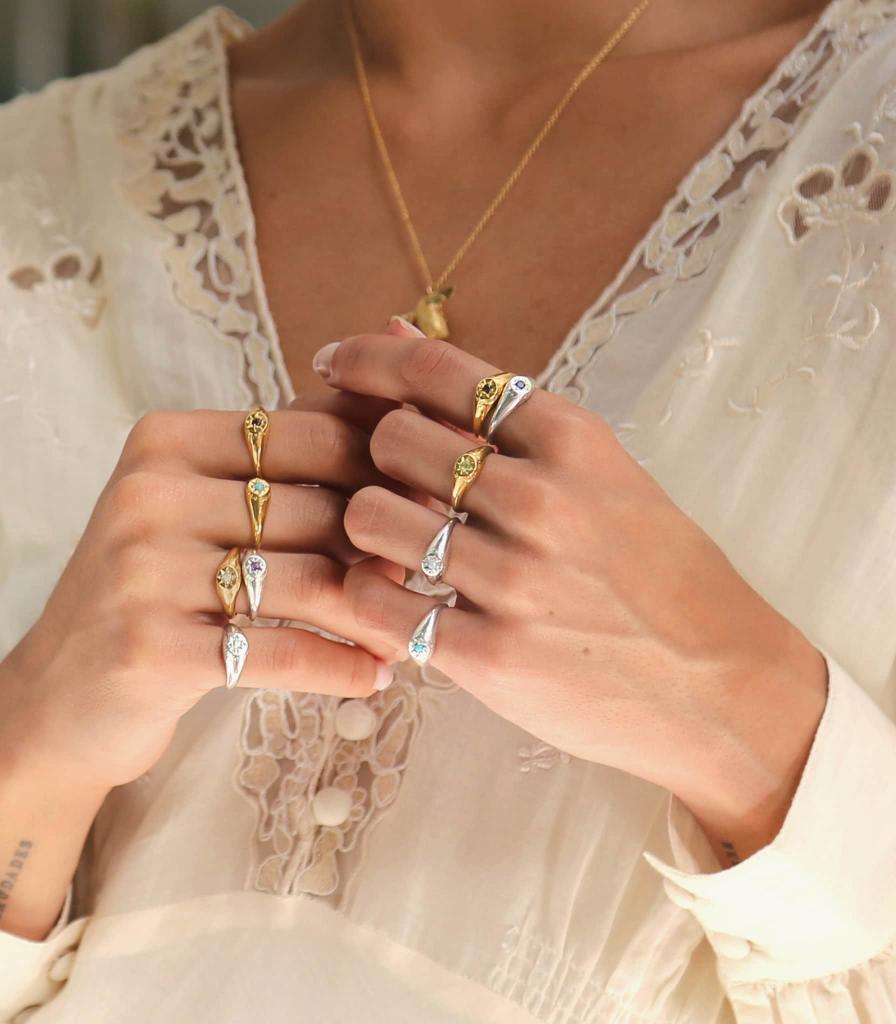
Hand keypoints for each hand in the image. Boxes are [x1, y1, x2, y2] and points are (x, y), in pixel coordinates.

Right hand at [0, 402, 404, 794]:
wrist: (60, 694)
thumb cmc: (153, 589)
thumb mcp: (197, 506)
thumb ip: (283, 463)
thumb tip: (400, 426)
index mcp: (167, 441)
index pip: (310, 433)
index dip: (385, 466)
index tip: (433, 497)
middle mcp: (150, 495)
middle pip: (315, 509)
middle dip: (385, 543)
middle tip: (438, 568)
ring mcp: (145, 571)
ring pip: (308, 581)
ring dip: (377, 611)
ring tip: (416, 626)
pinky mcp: (152, 648)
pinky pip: (280, 653)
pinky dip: (339, 666)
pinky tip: (375, 675)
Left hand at [313, 329, 828, 862]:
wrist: (721, 684)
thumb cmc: (653, 571)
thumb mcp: (599, 471)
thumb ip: (498, 410)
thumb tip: (399, 330)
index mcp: (573, 438)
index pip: (437, 369)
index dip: (367, 359)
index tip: (332, 366)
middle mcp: (542, 499)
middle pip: (388, 439)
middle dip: (372, 458)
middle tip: (388, 488)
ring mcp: (516, 580)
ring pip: (368, 517)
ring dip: (365, 531)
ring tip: (397, 552)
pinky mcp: (492, 656)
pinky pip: (378, 605)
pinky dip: (368, 600)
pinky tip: (398, 607)